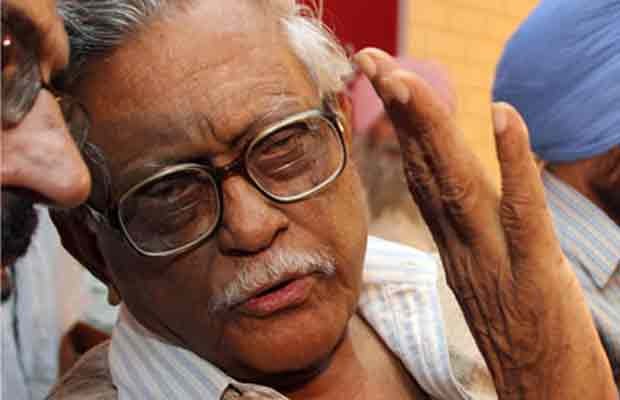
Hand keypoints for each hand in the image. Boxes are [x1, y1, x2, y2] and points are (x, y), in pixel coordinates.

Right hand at [354, 48, 614, 398]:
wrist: (542, 395)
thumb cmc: (520, 334)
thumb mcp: (485, 273)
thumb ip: (466, 229)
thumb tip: (449, 190)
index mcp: (454, 242)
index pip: (421, 171)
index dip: (400, 122)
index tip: (381, 76)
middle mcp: (464, 245)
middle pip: (427, 167)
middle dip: (400, 109)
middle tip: (370, 60)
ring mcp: (495, 258)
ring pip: (458, 184)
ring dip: (432, 129)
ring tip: (405, 80)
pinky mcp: (534, 274)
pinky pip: (522, 213)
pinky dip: (512, 164)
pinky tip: (504, 116)